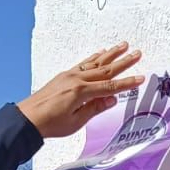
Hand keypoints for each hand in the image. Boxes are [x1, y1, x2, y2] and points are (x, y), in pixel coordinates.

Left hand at [17, 43, 143, 138]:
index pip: (110, 87)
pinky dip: (93, 58)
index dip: (126, 83)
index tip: (140, 78)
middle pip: (105, 70)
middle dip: (123, 62)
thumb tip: (111, 100)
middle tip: (138, 53)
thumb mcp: (76, 121)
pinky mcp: (64, 76)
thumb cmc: (51, 123)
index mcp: (81, 92)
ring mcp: (70, 76)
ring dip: (111, 54)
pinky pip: (83, 64)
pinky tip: (101, 53)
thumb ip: (95, 108)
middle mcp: (76, 80)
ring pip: (95, 63)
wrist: (28, 118)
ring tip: (123, 46)